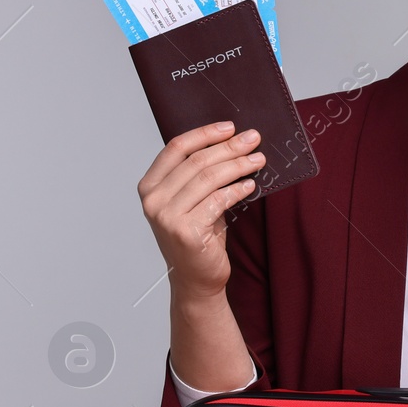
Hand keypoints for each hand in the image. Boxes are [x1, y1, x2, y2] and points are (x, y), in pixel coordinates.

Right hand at [137, 121, 264, 297]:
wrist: (196, 279)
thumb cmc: (197, 236)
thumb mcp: (190, 200)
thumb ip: (198, 174)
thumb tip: (231, 141)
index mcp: (150, 186)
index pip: (176, 148)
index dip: (204, 133)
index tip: (229, 127)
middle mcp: (153, 200)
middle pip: (196, 161)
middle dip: (229, 147)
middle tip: (253, 139)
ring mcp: (167, 217)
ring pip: (209, 178)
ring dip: (238, 165)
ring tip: (258, 159)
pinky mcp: (186, 232)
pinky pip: (218, 200)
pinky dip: (238, 189)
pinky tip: (251, 184)